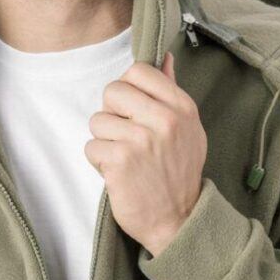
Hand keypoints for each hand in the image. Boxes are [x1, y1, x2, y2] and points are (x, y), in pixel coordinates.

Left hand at [84, 51, 206, 256]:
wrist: (178, 220)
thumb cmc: (179, 174)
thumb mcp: (188, 129)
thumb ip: (171, 93)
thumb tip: (165, 58)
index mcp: (181, 107)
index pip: (138, 71)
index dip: (127, 88)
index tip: (131, 109)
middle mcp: (164, 120)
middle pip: (112, 91)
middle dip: (112, 114)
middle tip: (125, 137)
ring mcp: (141, 140)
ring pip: (97, 121)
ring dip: (105, 141)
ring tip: (125, 159)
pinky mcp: (120, 161)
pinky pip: (91, 147)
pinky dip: (99, 163)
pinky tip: (118, 174)